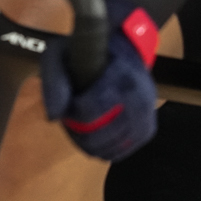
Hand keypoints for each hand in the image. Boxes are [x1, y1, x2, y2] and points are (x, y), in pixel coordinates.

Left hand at [40, 0, 159, 160]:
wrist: (125, 48)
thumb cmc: (91, 50)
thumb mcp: (62, 53)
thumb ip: (54, 81)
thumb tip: (53, 116)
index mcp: (122, 76)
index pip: (91, 111)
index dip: (71, 115)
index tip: (68, 105)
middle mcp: (140, 98)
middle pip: (100, 135)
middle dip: (79, 132)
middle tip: (71, 119)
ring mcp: (146, 116)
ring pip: (110, 148)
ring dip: (90, 143)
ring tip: (81, 127)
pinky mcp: (147, 129)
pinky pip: (122, 151)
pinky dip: (105, 149)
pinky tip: (95, 136)